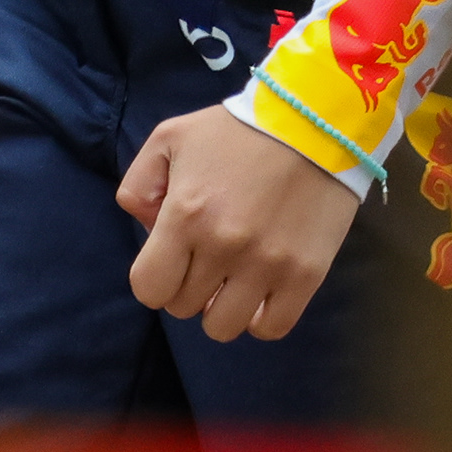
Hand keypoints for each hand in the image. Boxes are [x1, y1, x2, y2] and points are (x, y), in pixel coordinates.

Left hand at [118, 104, 358, 340]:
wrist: (313, 123)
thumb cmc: (236, 130)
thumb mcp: (170, 138)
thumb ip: (139, 183)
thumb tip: (143, 227)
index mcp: (184, 215)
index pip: (149, 288)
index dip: (155, 279)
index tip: (170, 261)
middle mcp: (223, 247)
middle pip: (184, 307)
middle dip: (187, 286)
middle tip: (205, 258)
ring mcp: (267, 266)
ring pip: (223, 327)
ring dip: (221, 307)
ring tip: (231, 277)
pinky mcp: (305, 276)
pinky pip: (271, 329)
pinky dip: (259, 319)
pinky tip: (259, 291)